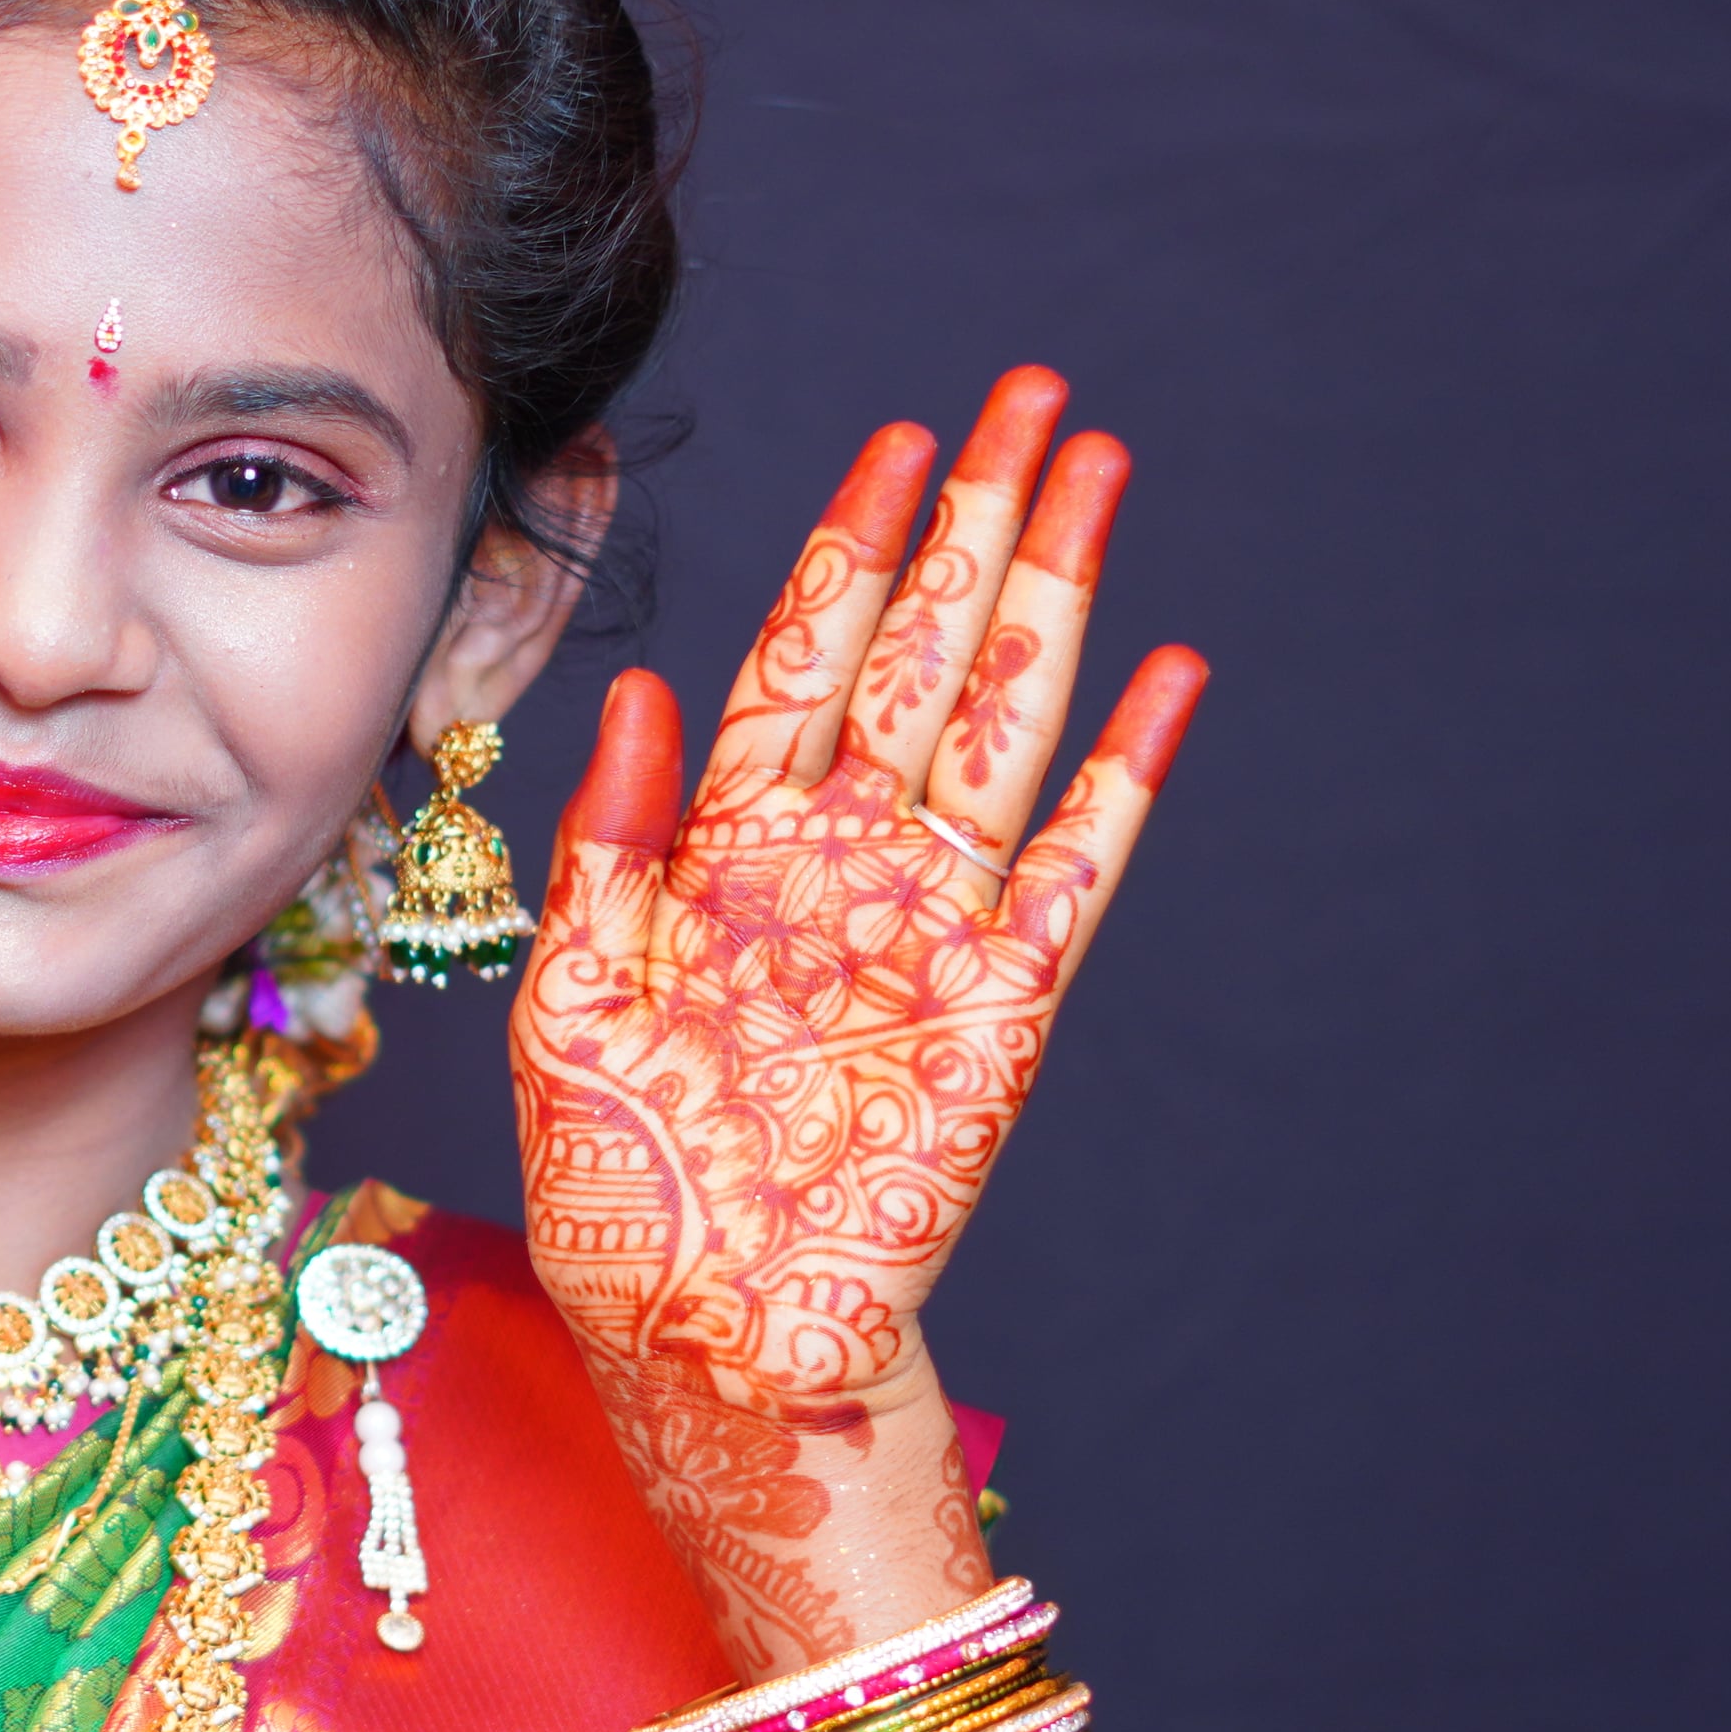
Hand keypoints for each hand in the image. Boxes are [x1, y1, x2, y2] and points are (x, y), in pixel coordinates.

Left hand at [510, 370, 1200, 1661]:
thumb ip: (602, 847)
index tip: (897, 436)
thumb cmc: (617, 1193)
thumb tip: (638, 694)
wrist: (702, 1338)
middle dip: (974, 521)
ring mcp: (929, 927)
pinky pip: (1078, 864)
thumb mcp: (563, 1007)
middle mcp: (839, 866)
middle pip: (922, 654)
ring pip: (1006, 720)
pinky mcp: (1003, 1006)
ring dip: (1054, 596)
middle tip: (1026, 394)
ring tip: (1096, 471)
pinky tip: (1166, 673)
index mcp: (724, 852)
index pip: (803, 659)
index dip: (852, 547)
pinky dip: (1125, 770)